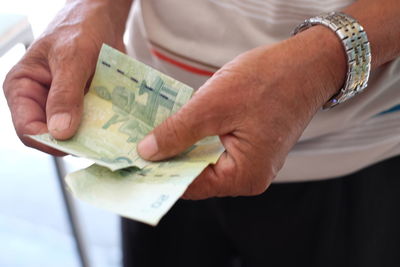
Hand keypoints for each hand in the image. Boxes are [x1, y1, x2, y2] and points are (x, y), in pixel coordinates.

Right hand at [3, 0, 130, 154]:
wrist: (102, 19)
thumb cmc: (79, 28)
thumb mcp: (71, 58)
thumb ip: (65, 94)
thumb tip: (60, 131)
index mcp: (22, 88)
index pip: (28, 128)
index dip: (50, 142)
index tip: (77, 144)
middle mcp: (40, 100)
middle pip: (52, 135)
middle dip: (74, 141)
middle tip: (99, 144)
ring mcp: (63, 104)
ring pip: (74, 133)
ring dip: (92, 136)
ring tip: (111, 137)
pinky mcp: (83, 105)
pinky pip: (90, 124)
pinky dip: (102, 127)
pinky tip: (116, 127)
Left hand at [138, 26, 346, 199]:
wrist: (307, 64)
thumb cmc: (269, 81)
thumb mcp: (213, 105)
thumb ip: (178, 132)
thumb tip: (147, 153)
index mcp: (244, 176)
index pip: (190, 185)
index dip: (160, 172)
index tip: (133, 160)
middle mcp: (250, 176)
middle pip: (197, 175)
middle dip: (170, 158)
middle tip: (139, 143)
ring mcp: (252, 162)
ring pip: (206, 161)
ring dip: (183, 146)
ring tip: (156, 133)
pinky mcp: (252, 146)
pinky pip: (217, 149)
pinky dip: (199, 138)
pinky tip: (182, 125)